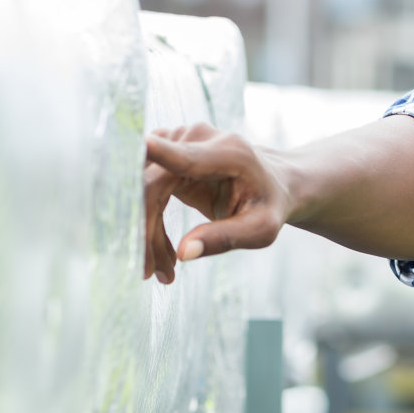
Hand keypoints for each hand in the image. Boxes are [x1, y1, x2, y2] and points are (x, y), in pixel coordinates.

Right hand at [143, 123, 294, 283]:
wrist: (272, 183)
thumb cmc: (269, 204)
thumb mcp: (261, 228)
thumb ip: (225, 238)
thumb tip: (184, 253)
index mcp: (228, 152)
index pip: (185, 154)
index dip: (160, 152)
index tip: (141, 146)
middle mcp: (196, 138)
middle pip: (152, 184)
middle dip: (147, 232)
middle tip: (155, 274)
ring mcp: (177, 141)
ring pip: (141, 190)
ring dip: (146, 233)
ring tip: (164, 270)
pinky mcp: (165, 154)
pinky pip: (143, 191)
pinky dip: (148, 224)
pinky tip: (164, 252)